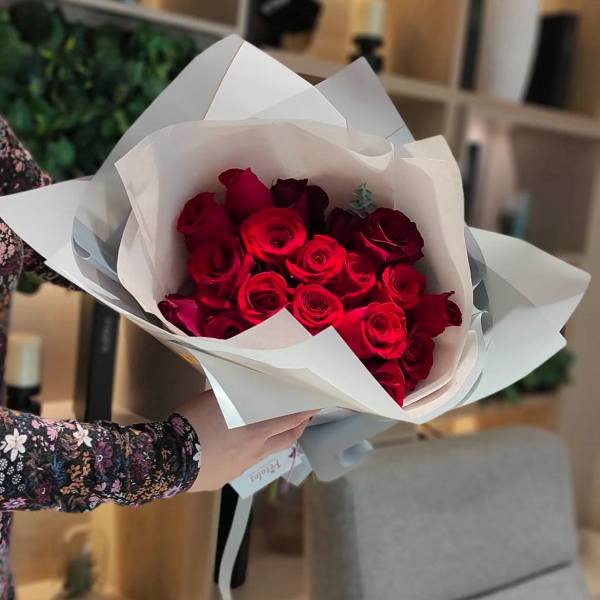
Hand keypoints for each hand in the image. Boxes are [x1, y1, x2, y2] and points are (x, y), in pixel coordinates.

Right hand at [178, 390, 315, 491]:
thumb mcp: (214, 400)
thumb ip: (233, 397)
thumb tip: (241, 393)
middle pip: (286, 440)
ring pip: (264, 452)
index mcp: (256, 432)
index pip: (290, 421)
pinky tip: (231, 446)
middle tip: (302, 419)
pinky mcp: (225, 478)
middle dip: (298, 429)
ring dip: (271, 440)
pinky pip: (241, 463)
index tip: (314, 407)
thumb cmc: (192, 424)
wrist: (168, 460)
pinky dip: (244, 452)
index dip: (305, 414)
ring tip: (267, 430)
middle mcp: (254, 451)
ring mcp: (241, 467)